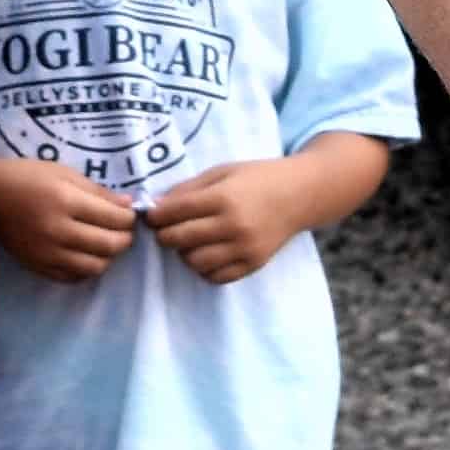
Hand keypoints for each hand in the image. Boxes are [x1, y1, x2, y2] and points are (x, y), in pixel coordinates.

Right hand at [0, 152, 138, 284]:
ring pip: (95, 267)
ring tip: (104, 244)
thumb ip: (98, 191)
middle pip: (109, 246)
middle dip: (124, 239)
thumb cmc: (28, 177)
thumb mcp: (65, 173)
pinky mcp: (38, 266)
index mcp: (66, 202)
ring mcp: (47, 253)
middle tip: (122, 231)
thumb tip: (128, 205)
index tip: (128, 215)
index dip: (129, 218)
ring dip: (107, 257)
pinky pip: (73, 277)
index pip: (113, 219)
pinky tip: (84, 254)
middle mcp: (58, 231)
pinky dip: (85, 269)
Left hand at [138, 156, 312, 283]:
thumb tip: (156, 206)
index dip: (156, 216)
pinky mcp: (252, 264)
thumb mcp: (222, 172)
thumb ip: (189, 189)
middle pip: (180, 239)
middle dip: (164, 235)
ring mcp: (244, 249)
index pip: (176, 212)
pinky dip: (204, 269)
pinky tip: (206, 254)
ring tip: (189, 242)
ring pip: (194, 262)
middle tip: (165, 230)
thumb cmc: (257, 178)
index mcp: (224, 197)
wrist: (299, 195)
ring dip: (184, 253)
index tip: (151, 216)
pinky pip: (216, 277)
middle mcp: (233, 226)